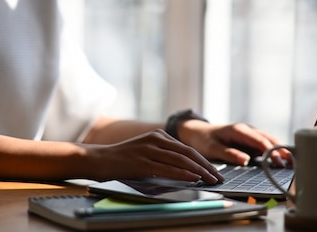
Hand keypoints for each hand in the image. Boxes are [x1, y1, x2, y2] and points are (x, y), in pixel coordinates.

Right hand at [82, 129, 223, 183]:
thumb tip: (186, 173)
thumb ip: (163, 159)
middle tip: (218, 177)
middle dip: (206, 166)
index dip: (203, 160)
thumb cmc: (122, 161)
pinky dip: (183, 174)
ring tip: (210, 180)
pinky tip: (193, 179)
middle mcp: (156, 139)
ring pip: (181, 160)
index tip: (214, 171)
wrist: (98, 159)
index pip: (187, 148)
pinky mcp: (142, 162)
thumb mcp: (145, 154)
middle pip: (188, 153)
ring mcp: (149, 150)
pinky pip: (168, 168)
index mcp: (158, 135)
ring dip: (199, 171)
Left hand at [176, 120, 291, 166]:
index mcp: (238, 130)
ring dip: (280, 150)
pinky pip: (264, 144)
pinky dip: (274, 151)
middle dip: (281, 150)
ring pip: (269, 141)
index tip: (279, 161)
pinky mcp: (249, 140)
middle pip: (268, 139)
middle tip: (293, 162)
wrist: (197, 132)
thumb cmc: (203, 140)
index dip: (270, 150)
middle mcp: (247, 130)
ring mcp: (249, 134)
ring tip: (292, 162)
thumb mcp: (212, 148)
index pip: (259, 140)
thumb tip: (245, 160)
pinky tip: (282, 160)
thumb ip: (228, 153)